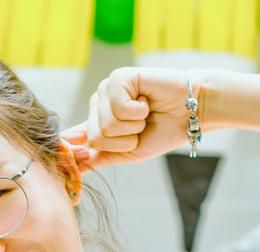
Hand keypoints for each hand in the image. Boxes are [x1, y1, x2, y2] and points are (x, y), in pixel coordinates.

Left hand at [64, 67, 213, 172]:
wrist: (192, 113)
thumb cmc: (163, 131)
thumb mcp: (129, 152)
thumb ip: (100, 157)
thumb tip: (72, 165)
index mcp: (98, 121)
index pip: (74, 138)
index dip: (70, 151)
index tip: (67, 165)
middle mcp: (99, 104)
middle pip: (94, 138)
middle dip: (123, 142)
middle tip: (140, 128)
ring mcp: (106, 90)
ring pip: (106, 126)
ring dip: (133, 127)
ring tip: (145, 114)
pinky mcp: (118, 78)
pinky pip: (119, 108)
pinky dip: (139, 112)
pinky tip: (146, 101)